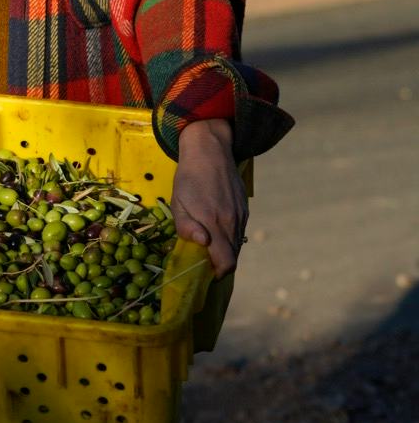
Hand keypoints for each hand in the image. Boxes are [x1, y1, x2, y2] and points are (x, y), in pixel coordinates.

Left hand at [171, 117, 247, 278]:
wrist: (210, 150)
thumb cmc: (188, 177)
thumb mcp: (178, 202)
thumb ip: (186, 227)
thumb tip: (203, 244)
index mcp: (214, 223)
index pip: (226, 263)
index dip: (216, 272)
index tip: (203, 269)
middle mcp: (232, 222)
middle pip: (233, 258)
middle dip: (219, 263)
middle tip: (203, 256)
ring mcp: (241, 215)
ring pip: (237, 245)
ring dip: (224, 249)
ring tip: (208, 239)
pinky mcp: (245, 208)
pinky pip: (239, 231)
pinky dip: (229, 236)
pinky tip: (216, 225)